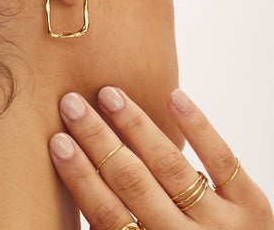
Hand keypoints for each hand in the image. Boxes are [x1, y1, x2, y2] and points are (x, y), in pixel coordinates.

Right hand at [49, 87, 273, 229]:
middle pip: (131, 181)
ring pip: (169, 164)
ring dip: (136, 125)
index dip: (80, 175)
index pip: (105, 212)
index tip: (58, 140)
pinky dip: (197, 126)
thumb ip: (116, 229)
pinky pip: (222, 160)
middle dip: (97, 139)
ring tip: (110, 94)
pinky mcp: (252, 206)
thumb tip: (81, 187)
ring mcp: (222, 224)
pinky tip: (174, 96)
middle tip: (73, 104)